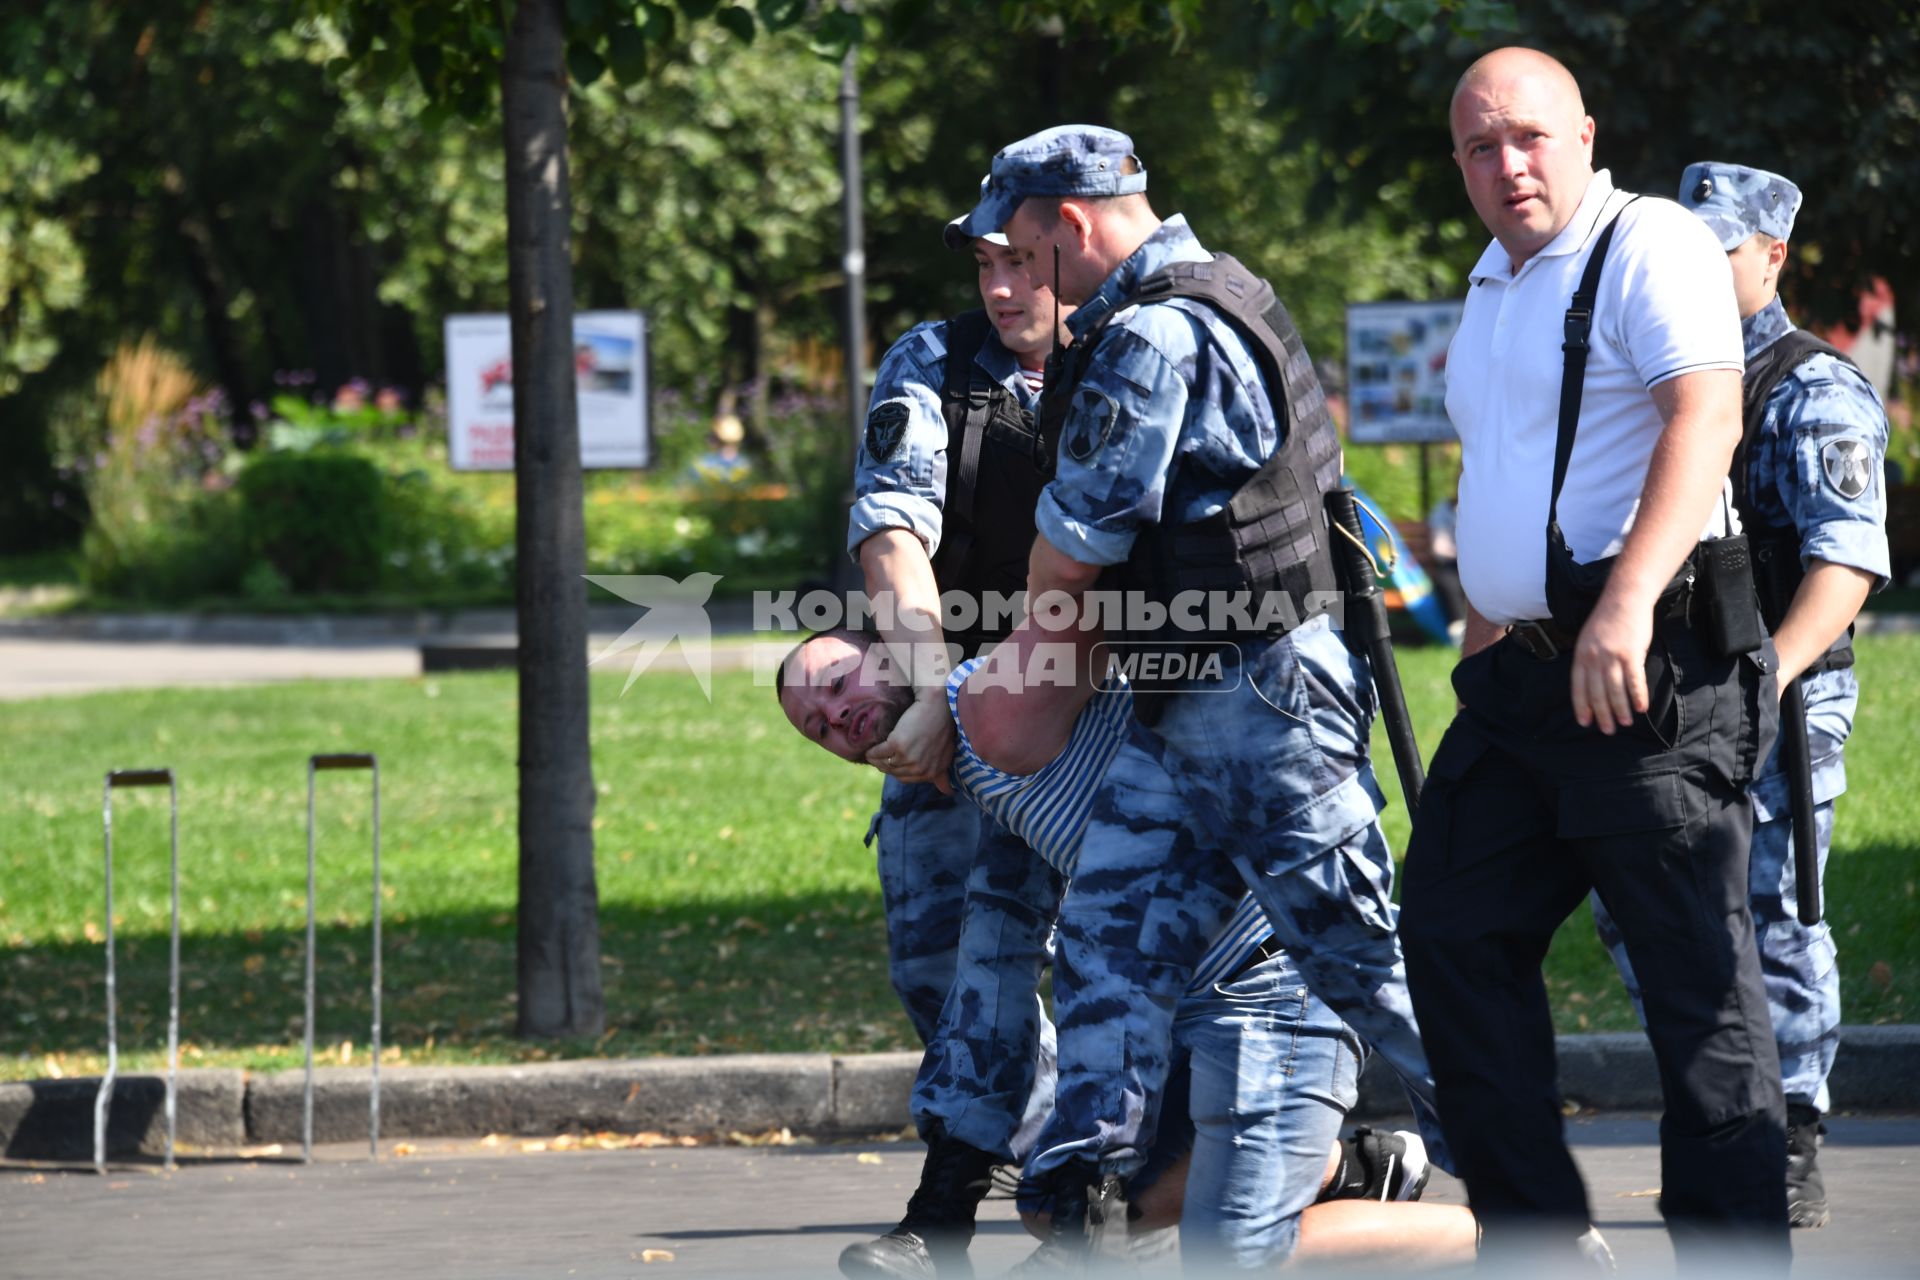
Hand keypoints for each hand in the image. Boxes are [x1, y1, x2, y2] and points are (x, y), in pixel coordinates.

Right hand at [866, 697, 954, 793]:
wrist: (937, 706)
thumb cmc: (941, 726)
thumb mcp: (946, 755)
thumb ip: (942, 774)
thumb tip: (948, 793)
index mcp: (932, 773)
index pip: (906, 779)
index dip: (896, 771)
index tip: (890, 764)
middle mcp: (921, 769)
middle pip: (894, 773)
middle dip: (885, 766)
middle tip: (879, 757)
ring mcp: (909, 758)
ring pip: (885, 765)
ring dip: (876, 760)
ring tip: (872, 754)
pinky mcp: (898, 745)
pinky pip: (878, 754)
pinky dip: (872, 752)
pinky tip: (869, 750)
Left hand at [1570, 595, 1651, 734]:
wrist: (1624, 599)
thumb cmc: (1607, 620)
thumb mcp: (1588, 639)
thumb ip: (1588, 660)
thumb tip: (1592, 683)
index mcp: (1581, 655)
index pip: (1578, 687)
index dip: (1582, 706)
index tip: (1585, 722)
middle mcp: (1594, 658)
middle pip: (1597, 692)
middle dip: (1602, 714)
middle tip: (1608, 730)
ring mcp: (1612, 656)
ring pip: (1615, 690)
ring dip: (1620, 709)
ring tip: (1625, 723)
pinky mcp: (1631, 654)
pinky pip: (1634, 680)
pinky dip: (1637, 696)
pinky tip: (1641, 708)